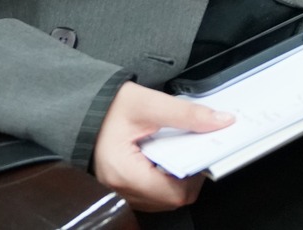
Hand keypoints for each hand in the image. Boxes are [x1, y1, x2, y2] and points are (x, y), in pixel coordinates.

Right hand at [92, 81, 231, 211]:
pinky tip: (166, 156)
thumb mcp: (149, 103)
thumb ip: (187, 115)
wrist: (82, 107)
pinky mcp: (122, 187)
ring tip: (179, 151)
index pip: (172, 192)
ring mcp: (119, 190)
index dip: (195, 176)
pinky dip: (164, 178)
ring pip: (162, 200)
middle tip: (194, 149)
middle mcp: (119, 188)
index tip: (205, 153)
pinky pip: (151, 193)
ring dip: (177, 179)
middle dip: (188, 177)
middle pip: (170, 199)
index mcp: (124, 172)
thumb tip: (220, 122)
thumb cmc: (108, 106)